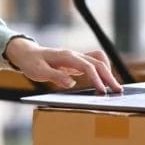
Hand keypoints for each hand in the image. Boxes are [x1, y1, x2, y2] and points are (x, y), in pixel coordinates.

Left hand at [3, 37, 122, 92]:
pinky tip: (104, 81)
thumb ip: (55, 76)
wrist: (27, 53)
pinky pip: (94, 62)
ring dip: (108, 72)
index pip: (87, 66)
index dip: (96, 78)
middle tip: (117, 91)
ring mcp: (76, 57)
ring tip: (113, 87)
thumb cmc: (32, 63)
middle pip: (97, 62)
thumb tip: (71, 83)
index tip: (102, 91)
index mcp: (66, 56)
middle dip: (108, 76)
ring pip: (99, 60)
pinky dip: (102, 70)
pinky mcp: (77, 62)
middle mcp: (74, 55)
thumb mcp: (39, 72)